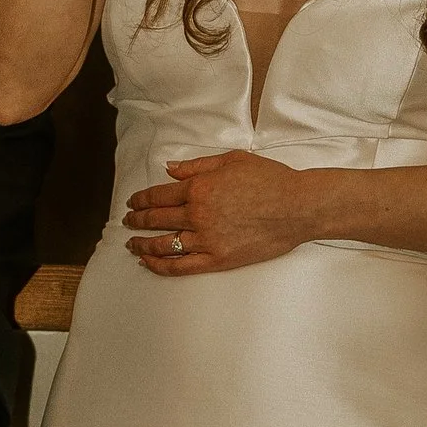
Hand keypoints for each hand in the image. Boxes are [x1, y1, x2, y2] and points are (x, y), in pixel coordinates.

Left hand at [124, 150, 308, 273]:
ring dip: (142, 244)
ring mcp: (206, 240)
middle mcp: (197, 215)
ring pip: (163, 244)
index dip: (141, 200)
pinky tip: (148, 262)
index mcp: (199, 188)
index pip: (158, 195)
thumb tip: (170, 169)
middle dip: (137, 220)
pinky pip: (180, 266)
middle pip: (156, 219)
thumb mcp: (232, 160)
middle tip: (128, 221)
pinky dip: (160, 265)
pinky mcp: (218, 260)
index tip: (132, 203)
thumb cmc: (271, 180)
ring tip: (132, 244)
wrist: (298, 207)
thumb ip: (197, 165)